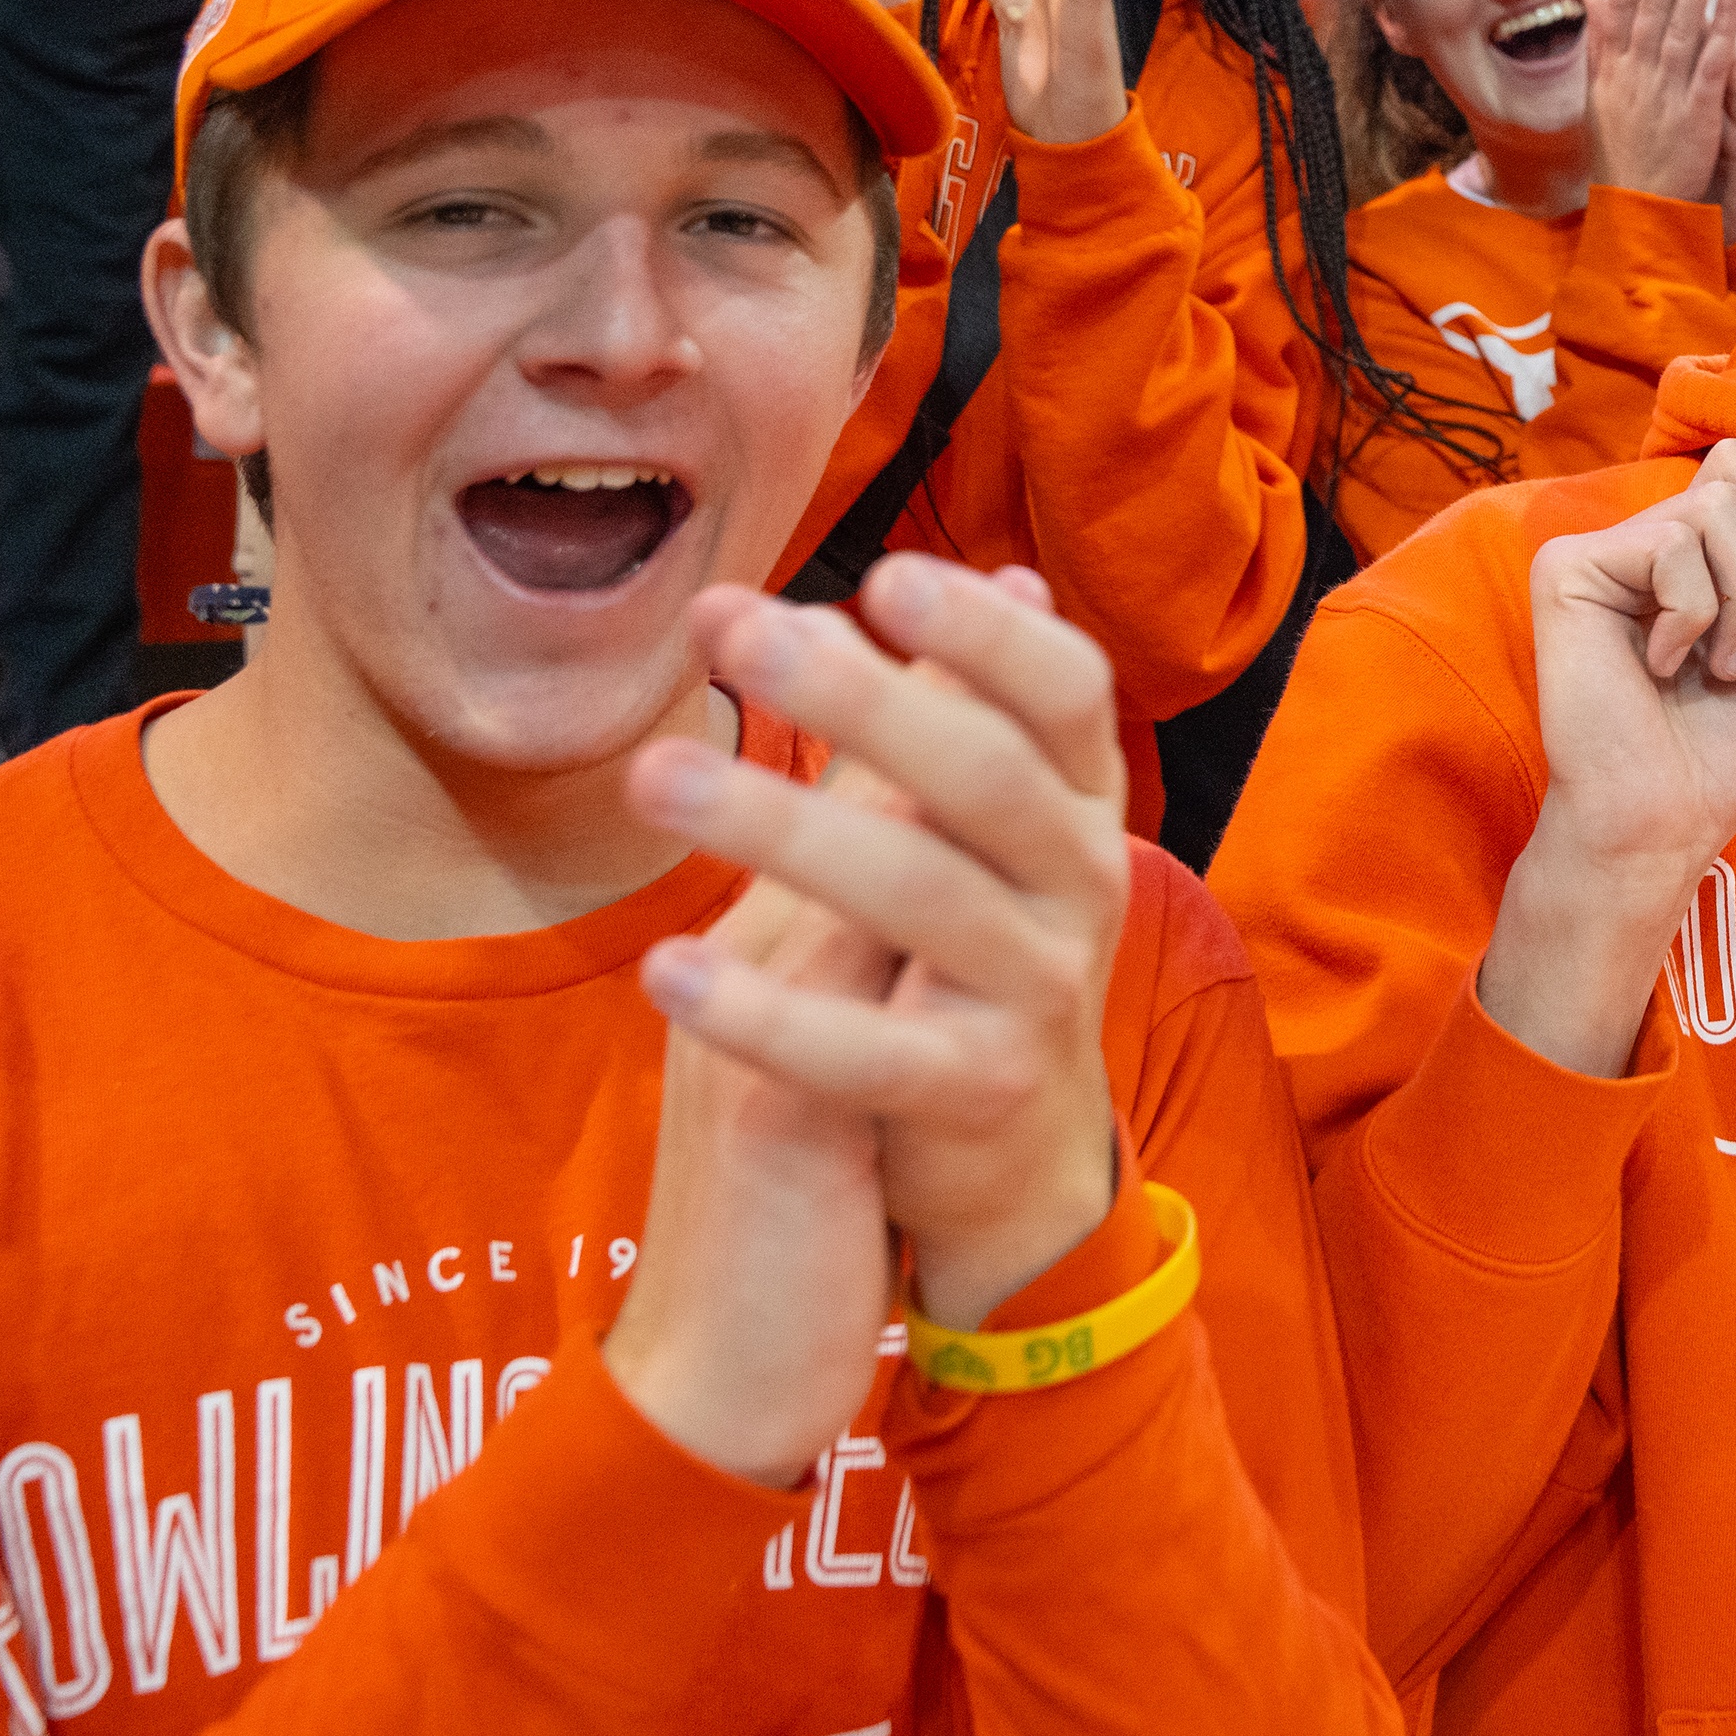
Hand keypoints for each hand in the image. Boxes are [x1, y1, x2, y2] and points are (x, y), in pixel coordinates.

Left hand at [610, 558, 1131, 1482]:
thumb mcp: (983, 834)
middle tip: (734, 630)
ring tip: (653, 775)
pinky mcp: (979, 1091)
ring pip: (922, 896)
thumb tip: (946, 581)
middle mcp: (1083, 884)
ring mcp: (1041, 991)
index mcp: (1079, 803)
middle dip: (859, 695)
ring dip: (781, 826)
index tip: (881, 577)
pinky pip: (869, 1051)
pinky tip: (669, 969)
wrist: (1013, 1158)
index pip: (1067, 691)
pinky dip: (766, 1012)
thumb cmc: (971, 957)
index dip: (988, 633)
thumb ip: (954, 720)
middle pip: (986, 774)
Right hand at [1484, 442, 1735, 1075]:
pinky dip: (1696, 617)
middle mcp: (1639, 541)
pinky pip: (1673, 545)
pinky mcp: (1567, 570)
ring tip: (1722, 671)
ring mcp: (1600, 553)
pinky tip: (1659, 667)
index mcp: (1688, 556)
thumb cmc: (1716, 754)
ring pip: (1718, 509)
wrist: (1663, 822)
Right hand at [1585, 0, 1734, 203]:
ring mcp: (1665, 92)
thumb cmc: (1619, 154)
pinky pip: (1708, 64)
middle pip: (1653, 3)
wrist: (1637, 209)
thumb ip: (1599, 42)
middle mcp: (1635, 73)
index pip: (1623, 1)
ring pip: (1681, 24)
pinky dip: (1718, 29)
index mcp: (1611, 68)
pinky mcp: (1694, 113)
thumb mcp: (1597, 96)